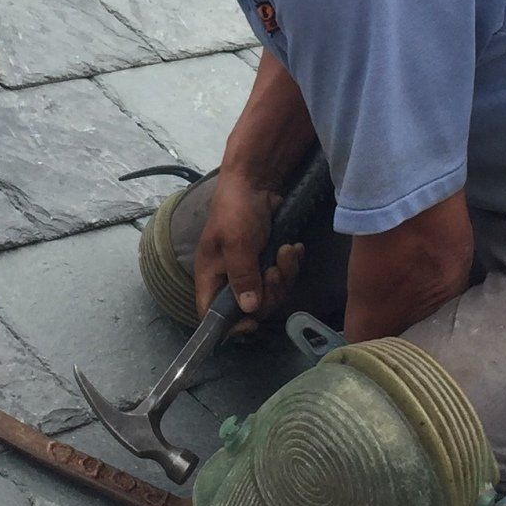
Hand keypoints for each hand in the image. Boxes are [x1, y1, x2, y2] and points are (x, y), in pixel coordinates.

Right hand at [195, 166, 304, 334]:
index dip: (229, 325)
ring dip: (284, 275)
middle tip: (275, 271)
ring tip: (287, 252)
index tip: (252, 323)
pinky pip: (283, 275)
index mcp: (211, 275)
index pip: (211, 313)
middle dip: (269, 292)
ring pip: (270, 292)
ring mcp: (250, 268)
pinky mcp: (268, 259)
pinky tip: (294, 248)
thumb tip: (249, 309)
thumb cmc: (237, 209)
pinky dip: (291, 264)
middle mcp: (229, 276)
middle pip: (249, 307)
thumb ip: (242, 276)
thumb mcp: (237, 242)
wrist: (258, 179)